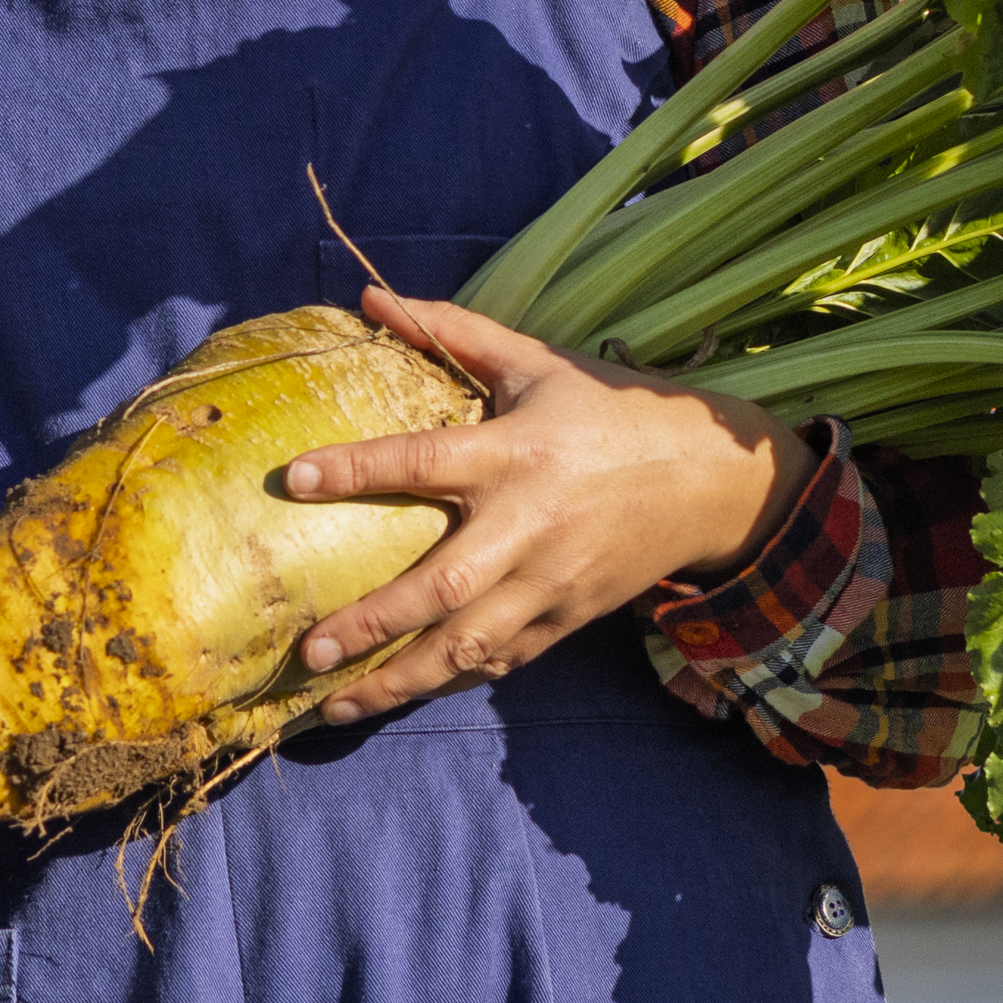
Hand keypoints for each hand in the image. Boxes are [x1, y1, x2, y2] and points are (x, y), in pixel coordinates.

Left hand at [272, 289, 812, 721]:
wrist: (709, 480)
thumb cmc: (611, 412)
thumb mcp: (537, 362)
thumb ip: (453, 332)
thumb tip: (370, 297)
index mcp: (516, 454)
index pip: (424, 460)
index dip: (358, 469)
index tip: (293, 479)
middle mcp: (529, 526)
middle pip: (443, 586)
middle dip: (374, 624)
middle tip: (309, 648)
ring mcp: (550, 582)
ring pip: (468, 645)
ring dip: (400, 680)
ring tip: (334, 705)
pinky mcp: (567, 619)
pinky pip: (501, 659)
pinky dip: (449, 680)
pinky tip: (397, 695)